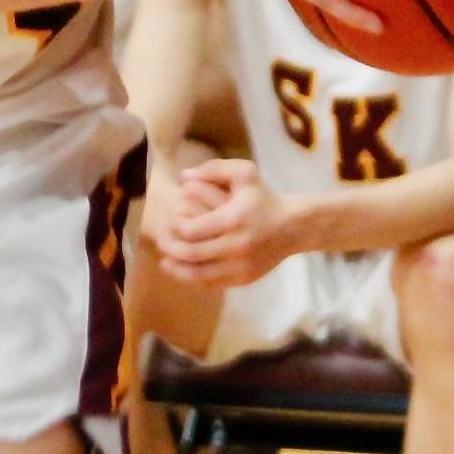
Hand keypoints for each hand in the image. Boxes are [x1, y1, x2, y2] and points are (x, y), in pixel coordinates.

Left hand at [149, 158, 294, 288]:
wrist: (293, 227)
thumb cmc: (263, 198)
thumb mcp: (244, 173)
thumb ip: (214, 169)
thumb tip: (184, 176)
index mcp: (233, 220)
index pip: (193, 230)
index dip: (176, 228)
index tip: (170, 222)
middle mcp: (237, 246)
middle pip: (192, 254)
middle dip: (171, 249)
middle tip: (161, 242)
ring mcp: (241, 266)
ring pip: (199, 275)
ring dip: (178, 269)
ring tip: (166, 262)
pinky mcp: (245, 279)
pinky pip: (213, 284)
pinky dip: (195, 279)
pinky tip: (185, 270)